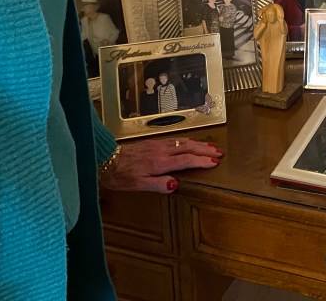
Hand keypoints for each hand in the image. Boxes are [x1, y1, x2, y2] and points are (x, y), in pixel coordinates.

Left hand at [100, 137, 222, 193]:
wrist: (105, 159)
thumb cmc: (120, 175)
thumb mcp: (138, 185)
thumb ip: (157, 184)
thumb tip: (175, 184)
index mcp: (160, 162)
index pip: (187, 160)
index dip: (202, 161)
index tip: (215, 162)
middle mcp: (161, 151)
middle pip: (188, 147)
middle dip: (205, 149)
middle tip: (219, 151)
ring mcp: (157, 145)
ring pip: (183, 142)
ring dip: (198, 143)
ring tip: (210, 145)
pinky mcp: (152, 143)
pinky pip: (175, 140)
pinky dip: (187, 141)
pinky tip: (189, 142)